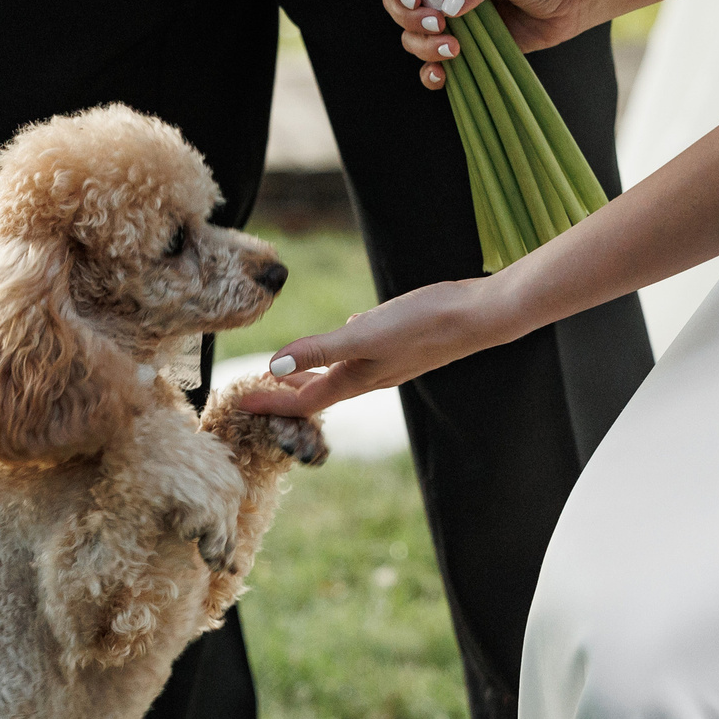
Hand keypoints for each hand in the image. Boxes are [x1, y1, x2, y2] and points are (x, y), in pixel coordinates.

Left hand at [236, 277, 521, 415]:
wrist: (479, 315)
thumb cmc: (424, 324)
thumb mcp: (366, 334)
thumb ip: (320, 349)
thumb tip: (274, 366)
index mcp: (357, 379)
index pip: (302, 399)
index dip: (269, 401)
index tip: (239, 403)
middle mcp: (370, 376)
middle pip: (319, 392)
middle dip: (286, 393)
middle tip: (256, 391)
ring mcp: (387, 361)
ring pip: (339, 375)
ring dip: (311, 375)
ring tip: (290, 371)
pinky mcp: (401, 343)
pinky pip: (361, 354)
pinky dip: (341, 353)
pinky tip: (344, 335)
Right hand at [381, 0, 598, 91]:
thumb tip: (448, 7)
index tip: (415, 0)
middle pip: (399, 6)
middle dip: (409, 21)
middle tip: (440, 26)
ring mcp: (454, 20)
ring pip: (413, 37)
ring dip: (422, 48)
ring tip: (454, 50)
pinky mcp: (469, 48)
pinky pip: (436, 64)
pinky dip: (431, 73)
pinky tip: (442, 77)